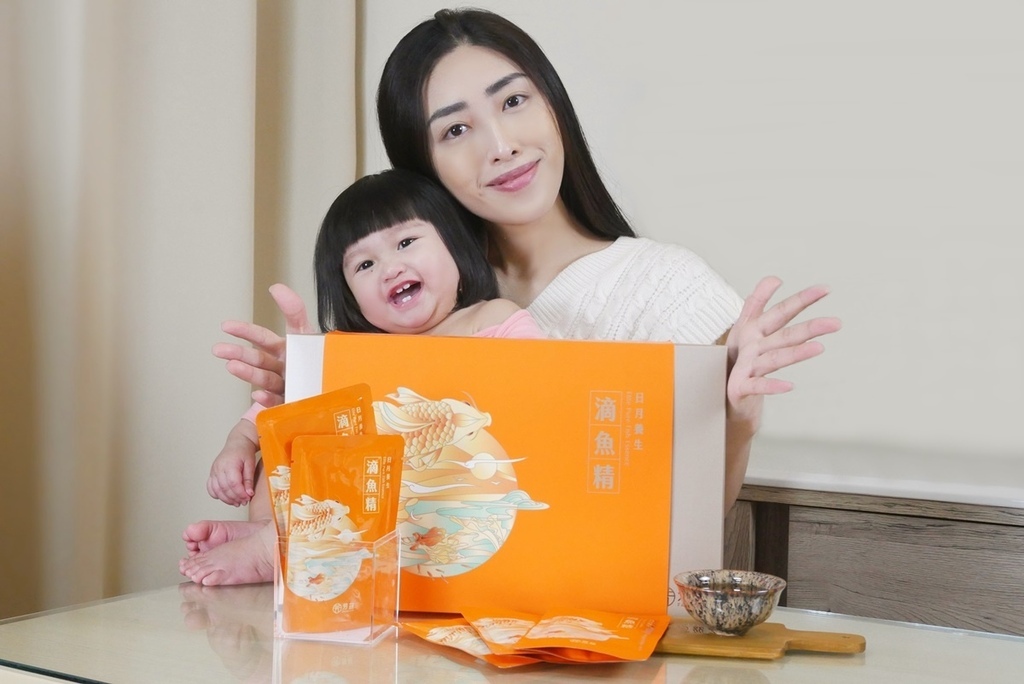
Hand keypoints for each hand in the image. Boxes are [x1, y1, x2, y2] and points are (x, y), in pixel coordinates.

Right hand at [207, 420, 260, 505]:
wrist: (238, 442)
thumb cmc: (245, 451)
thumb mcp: (251, 464)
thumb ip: (249, 479)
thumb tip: (249, 493)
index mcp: (230, 464)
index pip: (233, 484)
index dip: (240, 493)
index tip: (247, 498)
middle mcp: (219, 468)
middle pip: (224, 488)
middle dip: (234, 498)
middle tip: (243, 502)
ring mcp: (214, 470)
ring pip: (216, 490)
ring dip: (226, 499)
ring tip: (236, 502)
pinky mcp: (212, 473)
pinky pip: (210, 487)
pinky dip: (216, 494)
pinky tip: (225, 497)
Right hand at [212, 284, 313, 406]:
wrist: (338, 391)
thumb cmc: (323, 362)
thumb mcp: (309, 333)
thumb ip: (294, 310)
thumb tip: (276, 287)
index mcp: (287, 349)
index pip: (263, 337)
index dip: (245, 331)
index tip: (225, 327)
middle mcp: (284, 366)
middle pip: (259, 358)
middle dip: (238, 352)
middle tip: (218, 349)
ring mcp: (285, 385)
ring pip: (264, 378)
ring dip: (247, 372)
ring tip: (231, 366)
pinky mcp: (290, 404)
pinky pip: (277, 401)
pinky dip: (266, 398)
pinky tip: (256, 394)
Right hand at [725, 277, 841, 428]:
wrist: (721, 386)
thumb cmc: (739, 354)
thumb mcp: (745, 324)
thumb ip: (758, 300)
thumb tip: (774, 278)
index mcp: (754, 329)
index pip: (782, 311)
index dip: (802, 299)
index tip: (825, 289)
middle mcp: (752, 345)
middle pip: (784, 335)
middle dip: (808, 328)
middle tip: (835, 323)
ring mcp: (746, 366)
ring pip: (774, 359)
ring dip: (795, 353)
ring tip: (818, 348)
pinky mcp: (740, 386)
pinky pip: (758, 386)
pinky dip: (771, 386)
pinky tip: (789, 386)